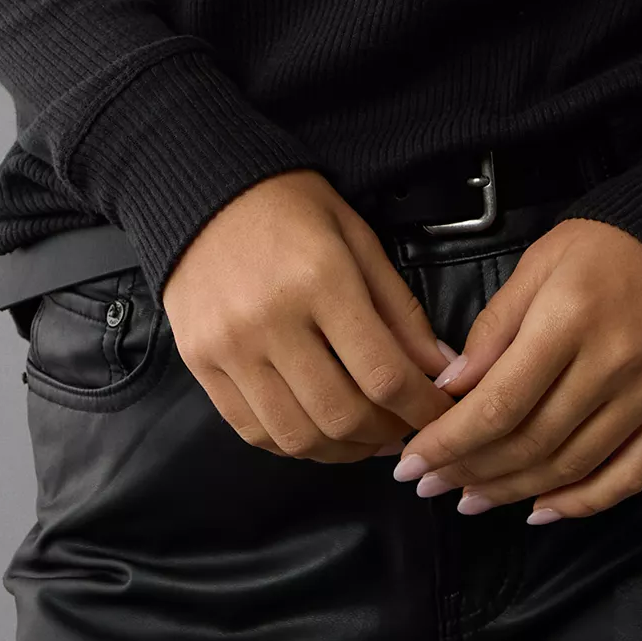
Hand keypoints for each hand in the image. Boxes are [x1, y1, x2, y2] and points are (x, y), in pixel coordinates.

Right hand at [161, 168, 462, 462]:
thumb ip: (399, 309)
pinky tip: (319, 431)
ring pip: (298, 436)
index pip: (383, 373)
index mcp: (320, 280)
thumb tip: (441, 368)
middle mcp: (270, 320)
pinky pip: (253, 430)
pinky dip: (294, 444)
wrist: (206, 190)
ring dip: (343, 450)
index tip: (440, 414)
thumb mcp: (357, 239)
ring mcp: (229, 348)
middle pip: (342, 415)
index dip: (421, 407)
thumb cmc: (290, 207)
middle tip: (406, 427)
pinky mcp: (200, 364)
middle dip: (387, 433)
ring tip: (367, 436)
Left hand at [390, 218, 641, 520]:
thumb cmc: (602, 249)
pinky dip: (582, 504)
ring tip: (472, 499)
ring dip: (515, 492)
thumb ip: (494, 328)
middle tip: (433, 486)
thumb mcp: (537, 265)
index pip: (498, 402)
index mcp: (569, 320)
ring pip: (572, 467)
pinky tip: (540, 511)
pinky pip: (628, 477)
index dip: (450, 442)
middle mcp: (613, 364)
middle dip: (473, 471)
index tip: (411, 466)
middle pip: (532, 442)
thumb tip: (449, 392)